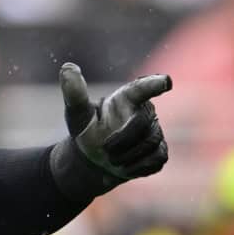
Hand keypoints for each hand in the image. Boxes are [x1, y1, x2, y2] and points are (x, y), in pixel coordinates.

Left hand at [50, 63, 171, 199]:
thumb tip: (67, 67)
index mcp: (125, 98)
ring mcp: (155, 132)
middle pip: (143, 124)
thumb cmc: (86, 130)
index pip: (141, 88)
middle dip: (122, 140)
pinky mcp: (159, 152)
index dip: (153, 84)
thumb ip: (74, 92)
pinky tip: (124, 167)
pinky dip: (136, 167)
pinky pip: (155, 161)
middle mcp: (144, 112)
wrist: (94, 159)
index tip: (166, 81)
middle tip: (104, 149)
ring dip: (126, 156)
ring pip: (150, 144)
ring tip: (110, 159)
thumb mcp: (77, 112)